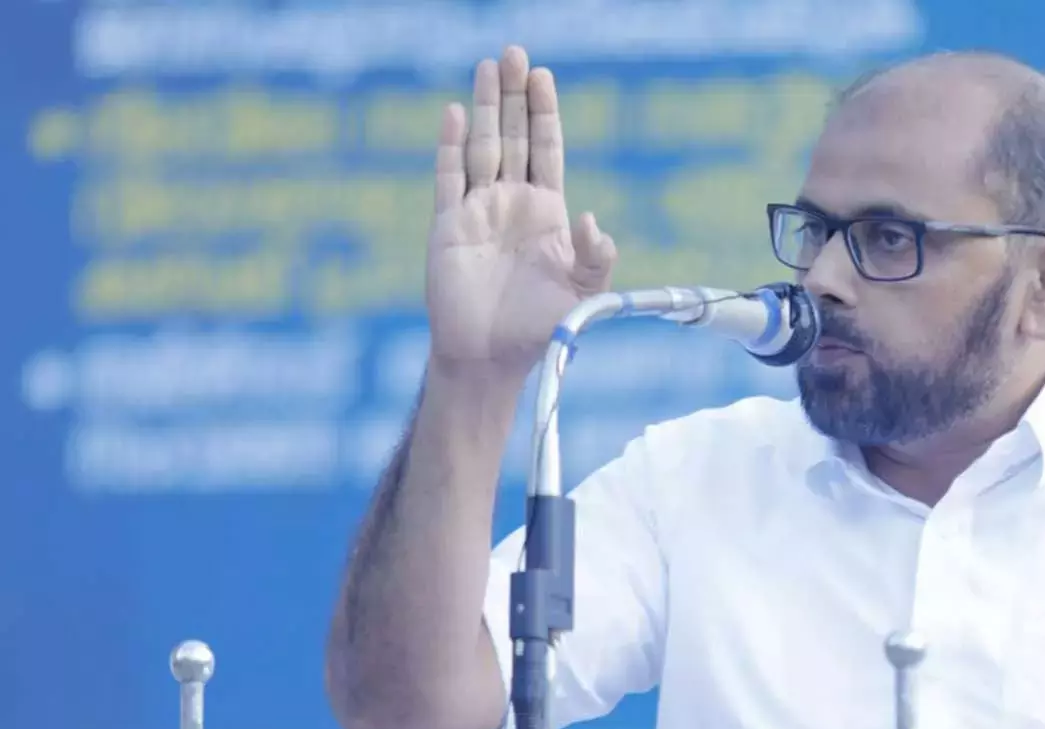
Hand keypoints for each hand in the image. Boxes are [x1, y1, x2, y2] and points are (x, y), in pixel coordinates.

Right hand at [425, 46, 617, 379]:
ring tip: (489, 67)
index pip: (546, 151)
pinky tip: (455, 113)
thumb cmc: (540, 328)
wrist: (492, 357)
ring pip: (481, 148)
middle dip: (515, 97)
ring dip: (484, 108)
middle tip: (516, 53)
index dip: (545, 115)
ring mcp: (477, 212)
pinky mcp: (447, 227)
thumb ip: (596, 257)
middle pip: (513, 138)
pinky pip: (448, 178)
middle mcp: (511, 204)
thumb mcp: (583, 293)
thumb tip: (594, 221)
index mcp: (546, 214)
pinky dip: (450, 145)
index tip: (545, 77)